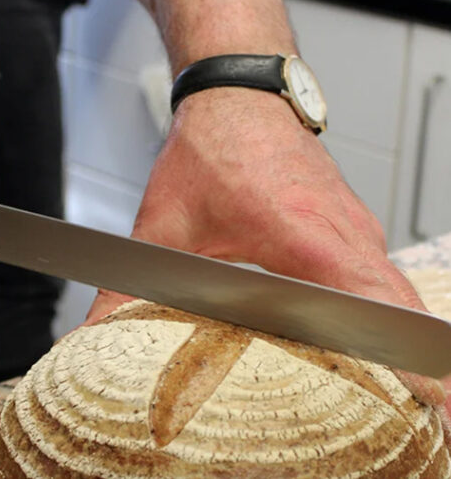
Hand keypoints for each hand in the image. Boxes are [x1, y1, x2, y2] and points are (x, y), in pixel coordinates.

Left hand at [85, 87, 445, 414]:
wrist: (241, 94)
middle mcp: (340, 229)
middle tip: (434, 421)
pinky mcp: (352, 224)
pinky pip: (381, 274)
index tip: (436, 405)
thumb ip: (127, 286)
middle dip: (424, 365)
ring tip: (414, 393)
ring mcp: (354, 224)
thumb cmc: (211, 148)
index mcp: (299, 230)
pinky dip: (387, 310)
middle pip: (399, 307)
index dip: (407, 359)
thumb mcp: (163, 223)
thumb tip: (99, 334)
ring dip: (407, 341)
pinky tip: (376, 340)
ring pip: (396, 292)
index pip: (368, 303)